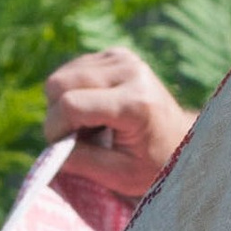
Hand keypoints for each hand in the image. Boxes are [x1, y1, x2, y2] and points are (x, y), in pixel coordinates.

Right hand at [43, 45, 192, 199]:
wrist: (181, 140)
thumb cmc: (153, 164)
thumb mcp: (121, 175)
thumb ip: (82, 162)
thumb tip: (49, 150)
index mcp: (135, 102)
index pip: (72, 105)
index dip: (56, 129)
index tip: (61, 149)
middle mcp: (129, 71)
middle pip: (59, 83)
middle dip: (56, 115)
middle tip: (74, 138)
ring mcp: (122, 58)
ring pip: (61, 76)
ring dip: (62, 104)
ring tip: (88, 125)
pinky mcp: (116, 54)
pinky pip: (71, 70)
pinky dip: (71, 92)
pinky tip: (93, 109)